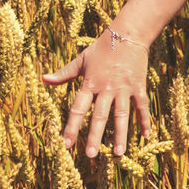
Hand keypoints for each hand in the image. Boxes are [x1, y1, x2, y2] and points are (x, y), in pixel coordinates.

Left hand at [42, 31, 153, 157]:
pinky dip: (144, 120)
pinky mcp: (138, 86)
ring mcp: (124, 88)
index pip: (78, 108)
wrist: (128, 33)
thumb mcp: (81, 60)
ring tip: (119, 154)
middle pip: (100, 115)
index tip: (66, 144)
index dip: (72, 126)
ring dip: (121, 134)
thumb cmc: (102, 48)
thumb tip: (43, 79)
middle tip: (90, 155)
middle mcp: (107, 88)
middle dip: (94, 136)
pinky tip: (145, 136)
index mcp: (90, 82)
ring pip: (122, 114)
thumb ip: (63, 73)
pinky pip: (141, 106)